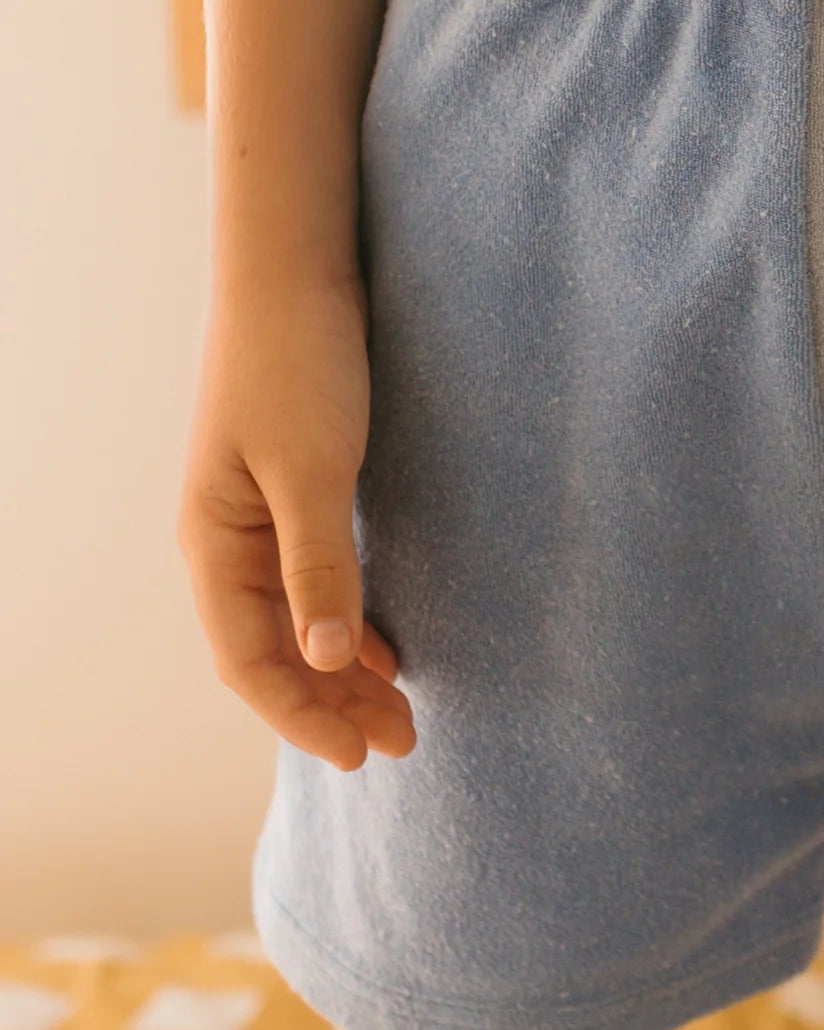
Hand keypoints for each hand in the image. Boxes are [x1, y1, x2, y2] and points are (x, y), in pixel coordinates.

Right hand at [175, 267, 416, 771]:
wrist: (297, 273)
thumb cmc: (298, 364)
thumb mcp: (313, 471)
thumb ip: (319, 566)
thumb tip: (329, 660)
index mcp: (213, 543)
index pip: (249, 660)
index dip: (302, 715)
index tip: (360, 756)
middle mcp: (227, 543)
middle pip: (274, 652)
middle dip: (332, 705)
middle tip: (404, 742)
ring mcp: (260, 522)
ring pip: (297, 624)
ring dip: (344, 673)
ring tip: (400, 713)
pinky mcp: (298, 497)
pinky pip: (314, 587)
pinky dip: (349, 625)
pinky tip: (384, 651)